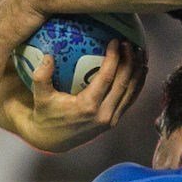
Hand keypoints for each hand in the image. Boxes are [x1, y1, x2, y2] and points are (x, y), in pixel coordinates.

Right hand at [19, 39, 147, 152]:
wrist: (52, 140)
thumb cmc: (46, 114)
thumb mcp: (40, 97)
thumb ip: (41, 77)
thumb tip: (48, 56)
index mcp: (87, 107)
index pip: (106, 78)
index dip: (114, 58)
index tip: (116, 40)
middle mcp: (103, 114)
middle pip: (124, 83)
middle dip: (130, 60)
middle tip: (130, 42)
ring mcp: (111, 119)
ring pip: (131, 92)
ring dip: (138, 71)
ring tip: (140, 52)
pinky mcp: (114, 121)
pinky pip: (130, 99)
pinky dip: (137, 84)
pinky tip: (141, 69)